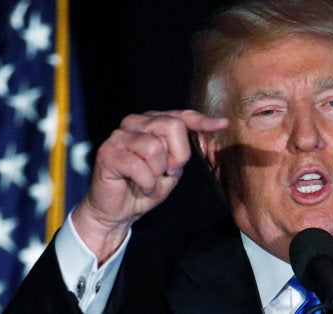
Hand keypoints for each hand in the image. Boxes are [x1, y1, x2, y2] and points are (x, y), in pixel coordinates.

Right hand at [72, 110, 227, 261]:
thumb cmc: (145, 187)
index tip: (223, 124)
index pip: (181, 116)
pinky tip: (141, 186)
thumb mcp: (172, 168)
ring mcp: (120, 136)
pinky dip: (147, 182)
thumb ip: (182, 151)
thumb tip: (204, 134)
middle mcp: (135, 123)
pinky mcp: (108, 152)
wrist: (117, 212)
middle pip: (172, 126)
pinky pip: (140, 166)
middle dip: (179, 154)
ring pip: (155, 146)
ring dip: (158, 171)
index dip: (203, 120)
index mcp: (151, 123)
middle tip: (168, 171)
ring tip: (150, 180)